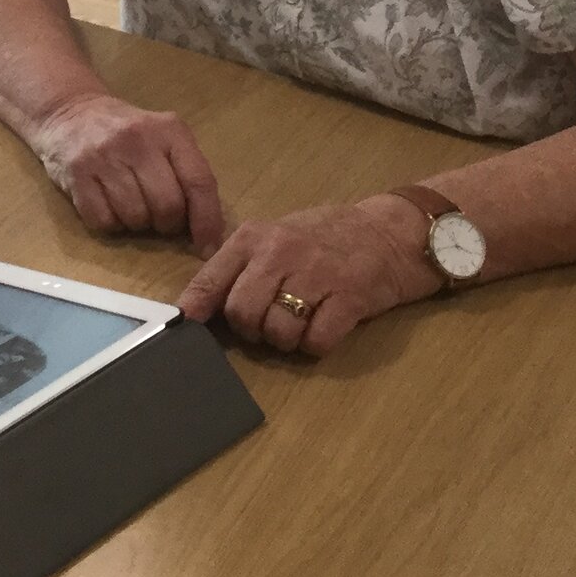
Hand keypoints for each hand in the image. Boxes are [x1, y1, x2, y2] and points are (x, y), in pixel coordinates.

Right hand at [27, 93, 224, 253]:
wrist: (71, 111)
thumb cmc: (128, 133)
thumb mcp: (164, 138)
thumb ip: (186, 174)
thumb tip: (208, 231)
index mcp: (169, 129)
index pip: (199, 181)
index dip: (207, 220)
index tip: (208, 247)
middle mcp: (137, 139)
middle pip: (167, 205)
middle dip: (167, 224)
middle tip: (159, 217)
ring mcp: (104, 155)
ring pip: (135, 217)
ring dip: (137, 224)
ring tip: (131, 206)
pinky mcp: (76, 172)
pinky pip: (103, 220)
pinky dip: (110, 224)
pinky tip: (108, 205)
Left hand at [176, 195, 441, 356]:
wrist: (392, 231)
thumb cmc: (326, 238)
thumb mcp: (276, 239)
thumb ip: (240, 267)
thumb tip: (197, 305)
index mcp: (254, 238)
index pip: (209, 280)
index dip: (194, 310)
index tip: (183, 329)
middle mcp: (279, 252)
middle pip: (242, 314)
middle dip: (253, 331)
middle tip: (272, 323)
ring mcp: (315, 274)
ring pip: (277, 332)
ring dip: (287, 341)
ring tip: (302, 323)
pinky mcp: (350, 298)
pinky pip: (316, 342)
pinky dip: (317, 345)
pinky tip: (326, 327)